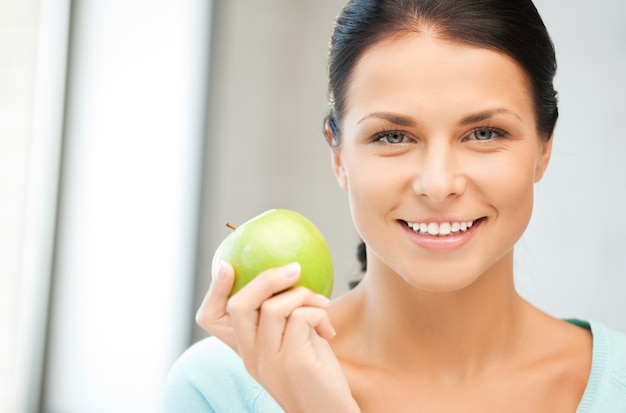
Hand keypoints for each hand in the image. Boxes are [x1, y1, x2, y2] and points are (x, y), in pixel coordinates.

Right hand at [196, 261, 359, 412]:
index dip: (214, 289)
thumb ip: (285, 318)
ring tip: (322, 304)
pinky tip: (328, 329)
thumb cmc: (317, 378)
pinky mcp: (293, 361)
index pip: (210, 319)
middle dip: (266, 278)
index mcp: (245, 351)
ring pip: (273, 306)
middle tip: (294, 269)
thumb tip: (292, 276)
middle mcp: (250, 356)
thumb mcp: (294, 344)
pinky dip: (318, 313)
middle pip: (239, 304)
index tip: (227, 265)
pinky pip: (300, 317)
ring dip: (303, 295)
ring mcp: (269, 360)